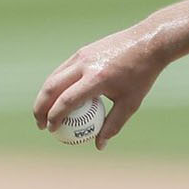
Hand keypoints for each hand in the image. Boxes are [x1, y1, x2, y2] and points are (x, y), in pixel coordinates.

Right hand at [31, 25, 168, 150]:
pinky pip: (62, 70)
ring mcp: (81, 55)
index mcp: (96, 79)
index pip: (67, 100)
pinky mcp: (82, 51)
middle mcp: (84, 65)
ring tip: (43, 113)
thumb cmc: (141, 75)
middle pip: (52, 87)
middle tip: (40, 125)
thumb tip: (99, 145)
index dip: (55, 117)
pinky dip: (55, 85)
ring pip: (54, 77)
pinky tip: (56, 98)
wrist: (148, 42)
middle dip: (40, 108)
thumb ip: (113, 125)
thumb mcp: (130, 104)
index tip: (51, 130)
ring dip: (44, 96)